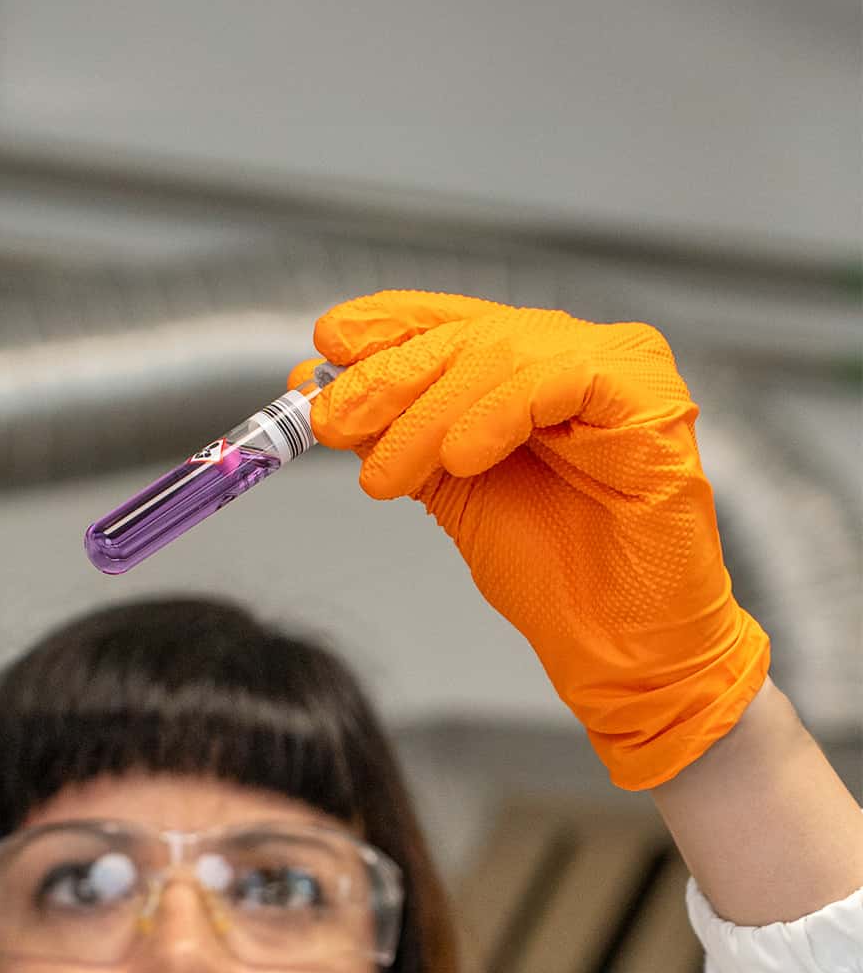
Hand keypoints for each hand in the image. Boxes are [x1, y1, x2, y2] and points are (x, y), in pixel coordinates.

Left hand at [289, 291, 769, 790]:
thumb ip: (400, 439)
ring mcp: (621, 372)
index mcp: (536, 371)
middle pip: (470, 336)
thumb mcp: (454, 495)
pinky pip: (558, 381)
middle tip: (333, 419)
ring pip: (504, 355)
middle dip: (391, 379)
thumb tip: (321, 394)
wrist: (620, 649)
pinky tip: (460, 459)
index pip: (454, 322)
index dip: (389, 325)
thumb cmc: (557, 579)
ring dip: (430, 415)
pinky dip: (497, 415)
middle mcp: (580, 358)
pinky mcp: (651, 400)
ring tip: (388, 474)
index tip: (326, 346)